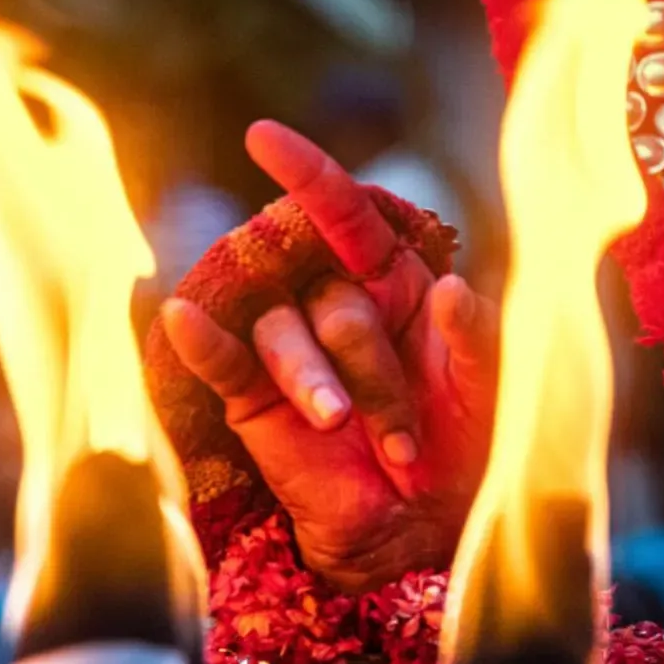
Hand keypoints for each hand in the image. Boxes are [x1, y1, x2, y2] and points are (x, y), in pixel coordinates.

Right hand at [161, 121, 496, 590]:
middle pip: (330, 294)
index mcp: (392, 280)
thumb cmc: (462, 442)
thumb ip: (473, 334)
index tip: (263, 136)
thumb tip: (450, 288)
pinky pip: (222, 358)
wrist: (422, 527)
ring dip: (320, 385)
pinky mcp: (253, 399)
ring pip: (285, 332)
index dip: (307, 173)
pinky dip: (200, 339)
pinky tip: (179, 319)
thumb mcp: (484, 384)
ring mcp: (291, 348)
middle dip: (369, 364)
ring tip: (349, 432)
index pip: (344, 213)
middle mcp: (335, 301)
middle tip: (404, 434)